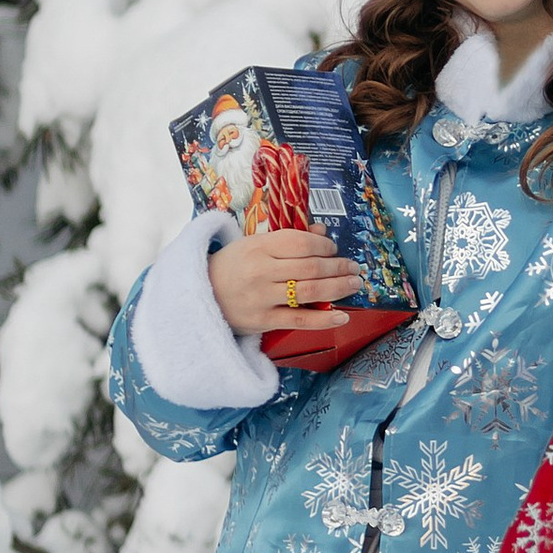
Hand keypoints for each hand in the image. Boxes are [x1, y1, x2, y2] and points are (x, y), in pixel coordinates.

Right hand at [210, 226, 363, 333]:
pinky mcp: (263, 321)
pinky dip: (325, 319)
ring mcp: (262, 297)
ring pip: (311, 291)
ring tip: (354, 283)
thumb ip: (288, 238)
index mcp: (258, 247)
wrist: (198, 296)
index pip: (302, 243)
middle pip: (312, 267)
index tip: (334, 249)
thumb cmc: (230, 267)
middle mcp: (261, 271)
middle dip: (339, 267)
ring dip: (339, 287)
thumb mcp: (253, 244)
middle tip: (354, 267)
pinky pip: (300, 320)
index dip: (325, 245)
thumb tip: (323, 231)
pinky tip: (343, 316)